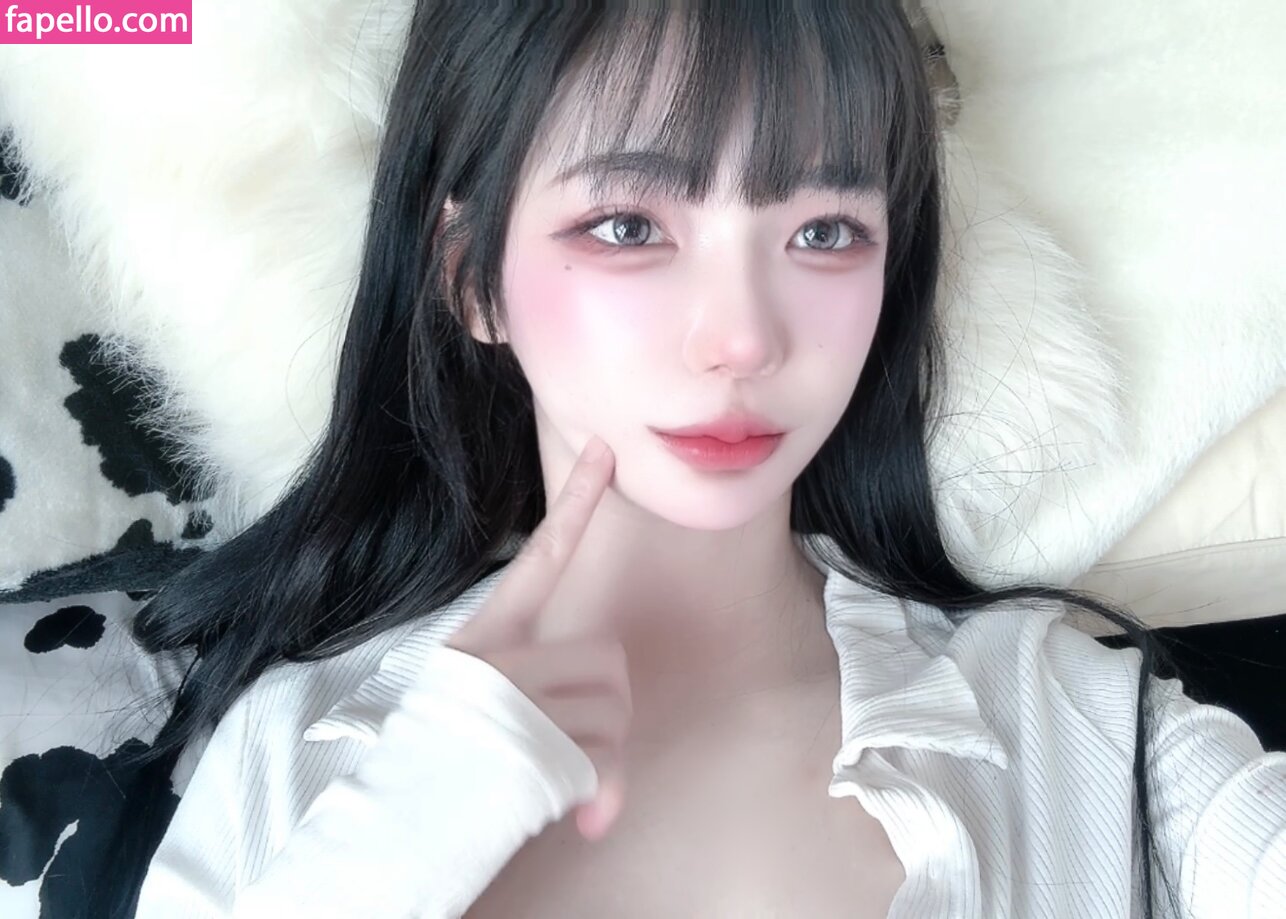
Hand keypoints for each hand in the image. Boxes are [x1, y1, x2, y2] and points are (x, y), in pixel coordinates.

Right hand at [444, 436, 630, 841]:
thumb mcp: (476, 710)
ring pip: (614, 711)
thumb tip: (598, 772)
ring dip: (603, 759)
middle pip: (608, 657)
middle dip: (609, 709)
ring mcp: (517, 700)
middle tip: (581, 749)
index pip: (541, 558)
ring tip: (559, 786)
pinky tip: (575, 817)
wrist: (390, 831)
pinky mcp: (534, 746)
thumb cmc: (440, 765)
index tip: (603, 452)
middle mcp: (500, 658)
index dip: (577, 503)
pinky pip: (606, 759)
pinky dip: (601, 794)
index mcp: (483, 637)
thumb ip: (539, 702)